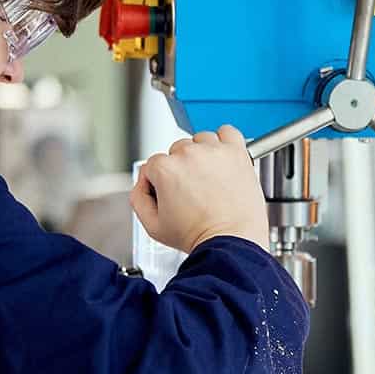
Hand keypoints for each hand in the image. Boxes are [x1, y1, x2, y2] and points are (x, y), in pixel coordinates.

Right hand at [131, 126, 270, 253]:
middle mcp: (189, 155)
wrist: (231, 241)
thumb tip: (142, 182)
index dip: (159, 181)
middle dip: (181, 168)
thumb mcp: (153, 226)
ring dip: (202, 154)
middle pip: (177, 150)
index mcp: (166, 169)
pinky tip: (222, 159)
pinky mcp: (236, 153)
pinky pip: (227, 132)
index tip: (171, 193)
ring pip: (200, 141)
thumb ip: (138, 199)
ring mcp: (214, 152)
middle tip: (192, 190)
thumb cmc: (198, 235)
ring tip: (209, 178)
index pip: (154, 164)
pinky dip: (224, 142)